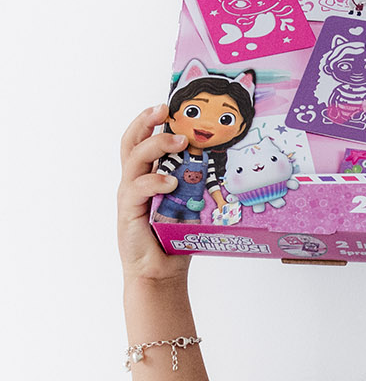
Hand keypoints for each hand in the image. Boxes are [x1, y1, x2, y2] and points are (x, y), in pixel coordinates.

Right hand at [118, 105, 190, 283]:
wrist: (161, 273)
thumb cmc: (175, 242)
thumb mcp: (190, 208)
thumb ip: (196, 187)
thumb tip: (222, 168)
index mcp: (147, 178)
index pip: (143, 141)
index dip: (151, 121)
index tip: (168, 106)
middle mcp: (134, 182)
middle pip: (131, 141)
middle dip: (146, 121)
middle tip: (165, 109)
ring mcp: (129, 195)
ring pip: (134, 158)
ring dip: (156, 145)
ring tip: (178, 141)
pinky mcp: (128, 211)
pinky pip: (137, 187)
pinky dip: (154, 181)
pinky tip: (170, 182)